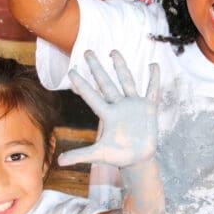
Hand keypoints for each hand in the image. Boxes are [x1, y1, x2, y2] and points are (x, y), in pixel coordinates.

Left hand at [57, 49, 159, 167]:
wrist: (138, 158)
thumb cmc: (118, 156)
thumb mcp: (98, 155)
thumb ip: (80, 155)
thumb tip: (59, 162)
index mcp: (107, 114)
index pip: (91, 96)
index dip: (82, 84)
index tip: (71, 71)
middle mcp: (118, 106)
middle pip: (106, 82)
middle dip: (96, 68)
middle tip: (87, 52)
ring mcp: (133, 104)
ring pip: (126, 81)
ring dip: (120, 66)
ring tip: (113, 51)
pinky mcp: (148, 108)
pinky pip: (152, 90)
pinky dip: (154, 78)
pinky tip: (154, 65)